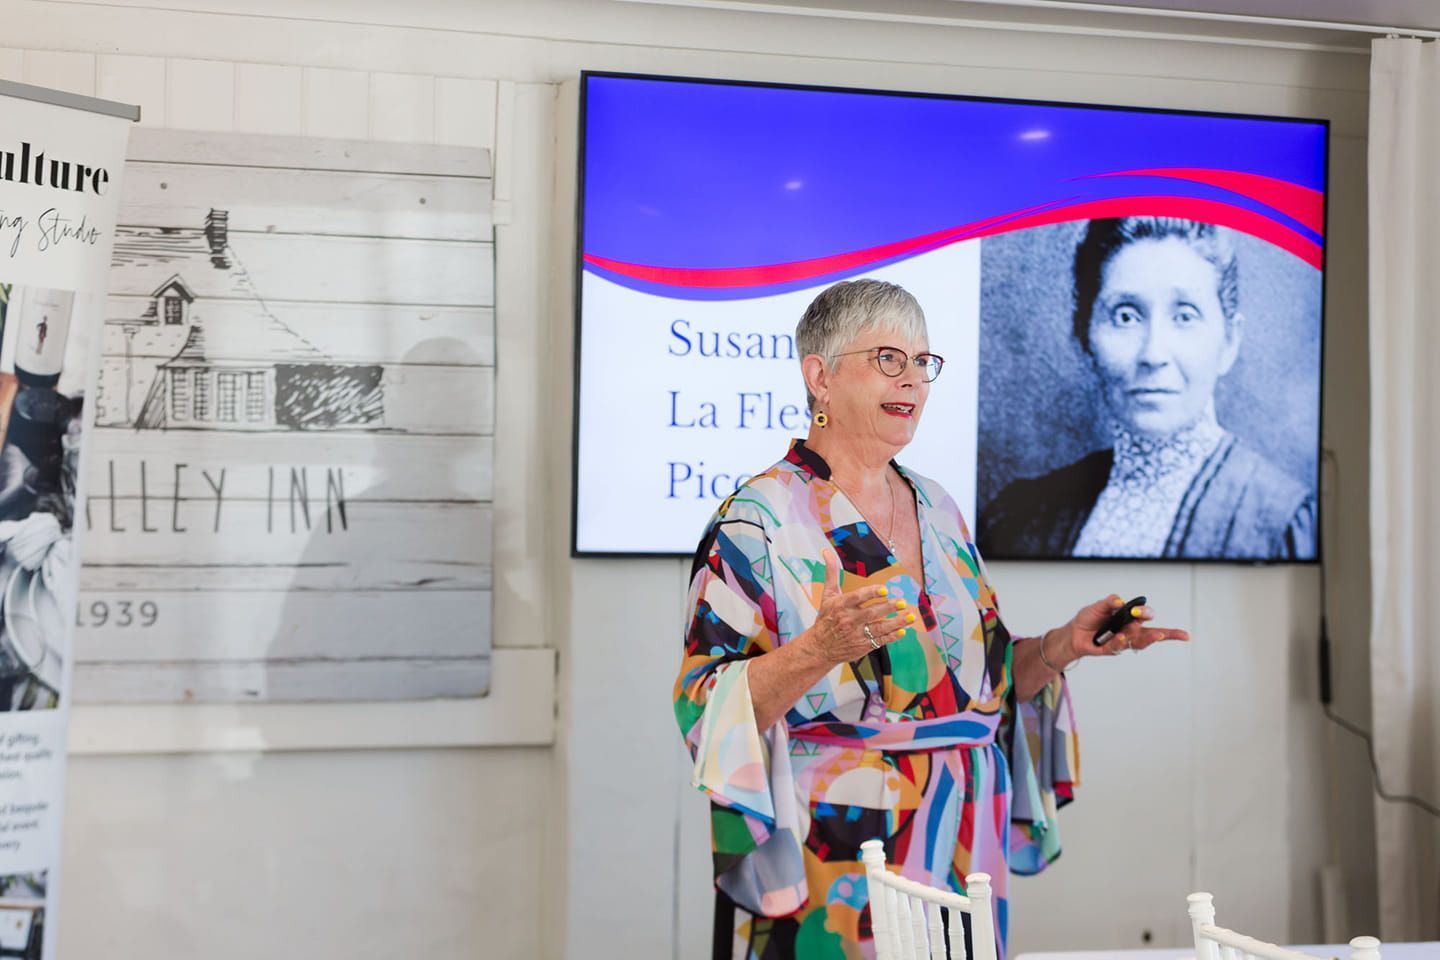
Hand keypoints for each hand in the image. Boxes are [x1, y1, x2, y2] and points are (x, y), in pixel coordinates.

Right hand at [802, 549, 913, 665]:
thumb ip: (832, 572)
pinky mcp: (862, 646)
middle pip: (871, 613)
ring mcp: (857, 634)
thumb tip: (827, 551)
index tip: (884, 590)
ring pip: (879, 628)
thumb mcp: (827, 594)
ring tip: (910, 616)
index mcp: (841, 606)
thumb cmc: (826, 618)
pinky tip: (903, 631)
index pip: (857, 598)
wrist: (820, 647)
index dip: (870, 593)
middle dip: (888, 608)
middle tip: (902, 602)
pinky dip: (892, 637)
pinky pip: (880, 641)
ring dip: (896, 623)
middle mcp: (849, 620)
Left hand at [1063, 594, 1190, 658]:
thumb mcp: (1098, 607)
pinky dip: (1121, 641)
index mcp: (1128, 617)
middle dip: (1167, 634)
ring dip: (1148, 639)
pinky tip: (1121, 637)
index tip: (1140, 611)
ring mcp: (1122, 641)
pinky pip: (1119, 647)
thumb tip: (1120, 600)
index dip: (1146, 613)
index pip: (1144, 616)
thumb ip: (1109, 603)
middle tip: (1176, 634)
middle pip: (1152, 633)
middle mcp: (1129, 630)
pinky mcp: (1111, 649)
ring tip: (1156, 635)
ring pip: (1139, 642)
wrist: (1073, 633)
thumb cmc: (1088, 619)